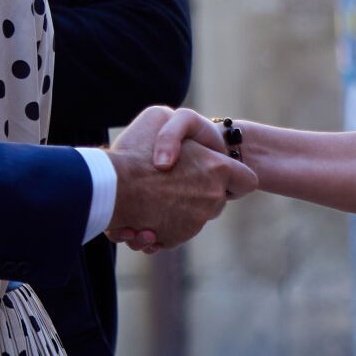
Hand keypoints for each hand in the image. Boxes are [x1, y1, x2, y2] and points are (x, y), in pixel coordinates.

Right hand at [103, 106, 255, 251]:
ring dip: (171, 214)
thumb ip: (180, 131)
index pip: (247, 180)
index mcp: (217, 169)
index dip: (235, 178)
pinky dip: (157, 230)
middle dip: (197, 196)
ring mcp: (194, 222)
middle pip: (215, 202)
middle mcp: (211, 198)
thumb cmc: (134, 149)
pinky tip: (138, 219)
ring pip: (190, 219)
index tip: (218, 176)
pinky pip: (171, 236)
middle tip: (170, 186)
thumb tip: (182, 142)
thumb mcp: (159, 117)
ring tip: (146, 203)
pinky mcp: (174, 238)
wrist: (109, 186)